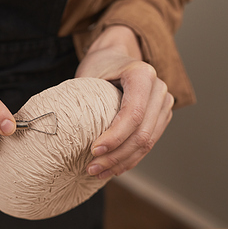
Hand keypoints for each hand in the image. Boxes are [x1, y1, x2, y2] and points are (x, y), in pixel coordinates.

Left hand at [75, 26, 173, 178]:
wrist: (116, 55)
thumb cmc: (99, 65)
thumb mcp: (88, 74)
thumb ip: (84, 98)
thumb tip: (64, 131)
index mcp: (142, 74)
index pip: (132, 114)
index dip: (114, 137)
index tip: (93, 151)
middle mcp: (159, 89)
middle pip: (142, 133)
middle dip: (116, 156)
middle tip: (92, 169)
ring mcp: (163, 104)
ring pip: (147, 143)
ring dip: (123, 163)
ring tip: (98, 172)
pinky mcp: (161, 117)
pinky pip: (149, 143)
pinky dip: (130, 159)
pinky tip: (112, 168)